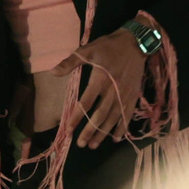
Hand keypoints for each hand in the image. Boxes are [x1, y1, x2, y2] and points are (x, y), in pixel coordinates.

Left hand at [53, 28, 146, 149]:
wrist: (135, 44)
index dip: (77, 117)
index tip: (69, 129)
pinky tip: (116, 138)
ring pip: (113, 119)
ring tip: (94, 145)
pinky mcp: (133, 96)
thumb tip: (53, 72)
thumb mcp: (88, 50)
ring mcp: (124, 95)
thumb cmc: (109, 46)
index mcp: (100, 80)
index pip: (86, 103)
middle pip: (100, 116)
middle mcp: (112, 91)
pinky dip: (122, 128)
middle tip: (81, 144)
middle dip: (90, 131)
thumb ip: (70, 62)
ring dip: (104, 133)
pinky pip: (127, 115)